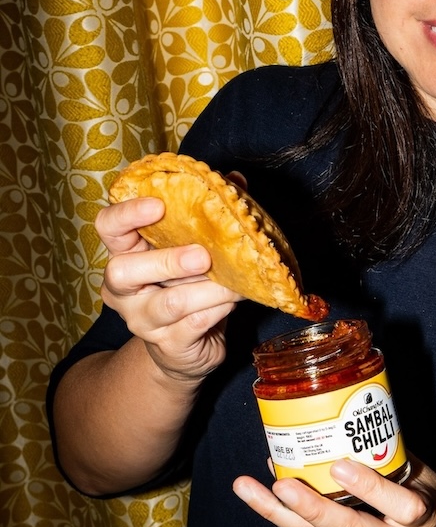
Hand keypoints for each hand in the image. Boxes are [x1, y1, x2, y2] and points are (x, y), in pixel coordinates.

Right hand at [96, 195, 240, 381]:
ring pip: (168, 303)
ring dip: (207, 290)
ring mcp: (141, 320)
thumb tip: (236, 178)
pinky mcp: (168, 345)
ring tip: (234, 282)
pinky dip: (218, 310)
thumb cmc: (190, 286)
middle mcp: (123, 289)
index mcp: (126, 253)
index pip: (108, 227)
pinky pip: (193, 325)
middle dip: (165, 260)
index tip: (159, 203)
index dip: (127, 213)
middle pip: (122, 270)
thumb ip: (210, 213)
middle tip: (203, 256)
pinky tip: (234, 300)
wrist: (187, 348)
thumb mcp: (196, 248)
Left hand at [232, 456, 435, 526]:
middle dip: (314, 508)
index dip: (370, 487)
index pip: (400, 506)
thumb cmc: (435, 501)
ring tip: (247, 488)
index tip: (342, 465)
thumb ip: (391, 454)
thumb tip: (349, 415)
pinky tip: (256, 492)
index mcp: (420, 521)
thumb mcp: (426, 476)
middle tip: (283, 485)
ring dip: (279, 514)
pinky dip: (281, 515)